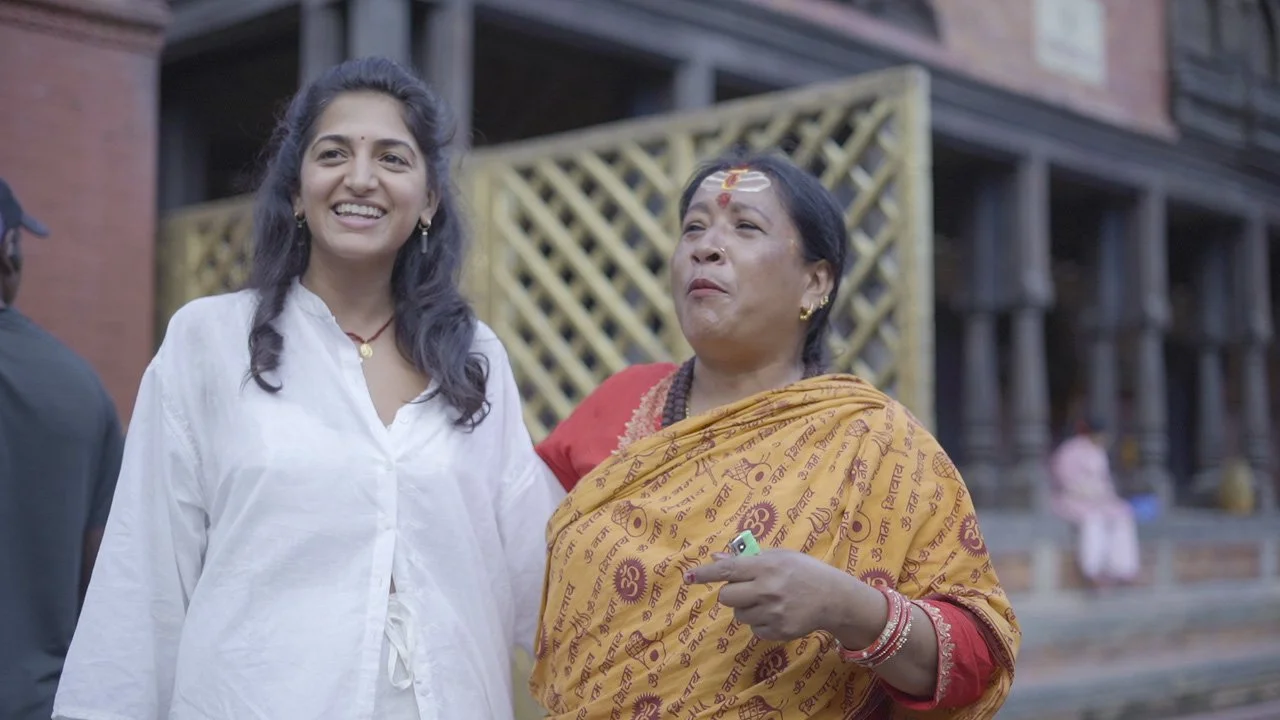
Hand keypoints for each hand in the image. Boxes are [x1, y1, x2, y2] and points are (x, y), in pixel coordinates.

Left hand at [684, 549, 864, 641]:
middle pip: (727, 597)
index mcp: (766, 566)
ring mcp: (773, 613)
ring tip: (767, 600)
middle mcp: (767, 590)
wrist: (834, 598)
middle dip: (731, 593)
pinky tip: (776, 613)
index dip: (705, 573)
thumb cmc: (804, 571)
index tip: (688, 577)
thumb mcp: (779, 556)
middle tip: (747, 589)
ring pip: (739, 614)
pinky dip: (760, 622)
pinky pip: (753, 629)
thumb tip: (717, 558)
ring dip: (746, 608)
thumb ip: (748, 558)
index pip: (727, 570)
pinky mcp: (778, 631)